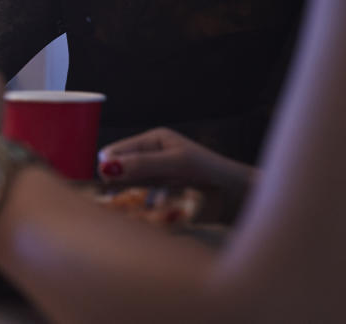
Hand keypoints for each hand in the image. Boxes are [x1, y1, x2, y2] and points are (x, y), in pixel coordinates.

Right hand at [97, 127, 256, 198]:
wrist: (240, 196)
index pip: (116, 150)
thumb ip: (141, 165)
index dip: (108, 166)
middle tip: (115, 195)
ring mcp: (159, 171)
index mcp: (154, 139)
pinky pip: (144, 194)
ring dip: (130, 192)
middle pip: (120, 166)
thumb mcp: (175, 165)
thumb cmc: (211, 174)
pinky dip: (144, 201)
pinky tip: (150, 207)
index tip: (105, 184)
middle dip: (116, 180)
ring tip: (136, 202)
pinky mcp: (166, 189)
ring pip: (130, 181)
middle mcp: (153, 153)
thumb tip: (106, 167)